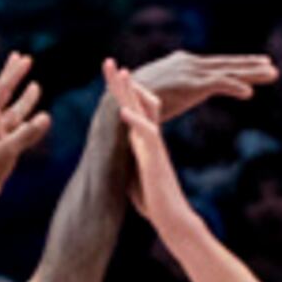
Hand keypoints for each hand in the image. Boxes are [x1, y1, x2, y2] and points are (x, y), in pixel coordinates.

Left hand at [0, 52, 49, 203]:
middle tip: (23, 59)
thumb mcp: (5, 151)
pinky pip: (19, 130)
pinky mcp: (3, 148)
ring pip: (15, 113)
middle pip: (6, 94)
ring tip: (36, 87)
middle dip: (15, 77)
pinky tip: (37, 118)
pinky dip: (29, 122)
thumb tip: (46, 116)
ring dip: (25, 100)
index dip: (13, 73)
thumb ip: (26, 134)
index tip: (24, 57)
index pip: (2, 89)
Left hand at [112, 66, 187, 225]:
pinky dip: (135, 122)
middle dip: (120, 82)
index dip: (122, 92)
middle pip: (136, 102)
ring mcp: (153, 147)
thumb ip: (131, 159)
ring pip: (143, 112)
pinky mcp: (155, 160)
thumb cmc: (155, 202)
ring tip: (121, 72)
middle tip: (109, 61)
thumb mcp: (136, 175)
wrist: (173, 220)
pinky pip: (147, 136)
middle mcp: (149, 138)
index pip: (132, 109)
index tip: (112, 73)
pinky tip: (124, 111)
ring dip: (130, 93)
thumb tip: (118, 156)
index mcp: (143, 141)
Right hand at [126, 51, 277, 121]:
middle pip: (227, 65)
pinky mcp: (189, 84)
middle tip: (273, 67)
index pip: (218, 65)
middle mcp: (190, 64)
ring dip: (251, 73)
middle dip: (252, 66)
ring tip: (272, 74)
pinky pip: (218, 84)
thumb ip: (178, 90)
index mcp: (185, 65)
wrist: (120, 100)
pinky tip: (248, 94)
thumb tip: (182, 93)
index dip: (239, 65)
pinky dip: (234, 87)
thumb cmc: (138, 100)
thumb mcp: (164, 92)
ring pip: (228, 71)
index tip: (257, 66)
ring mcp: (191, 72)